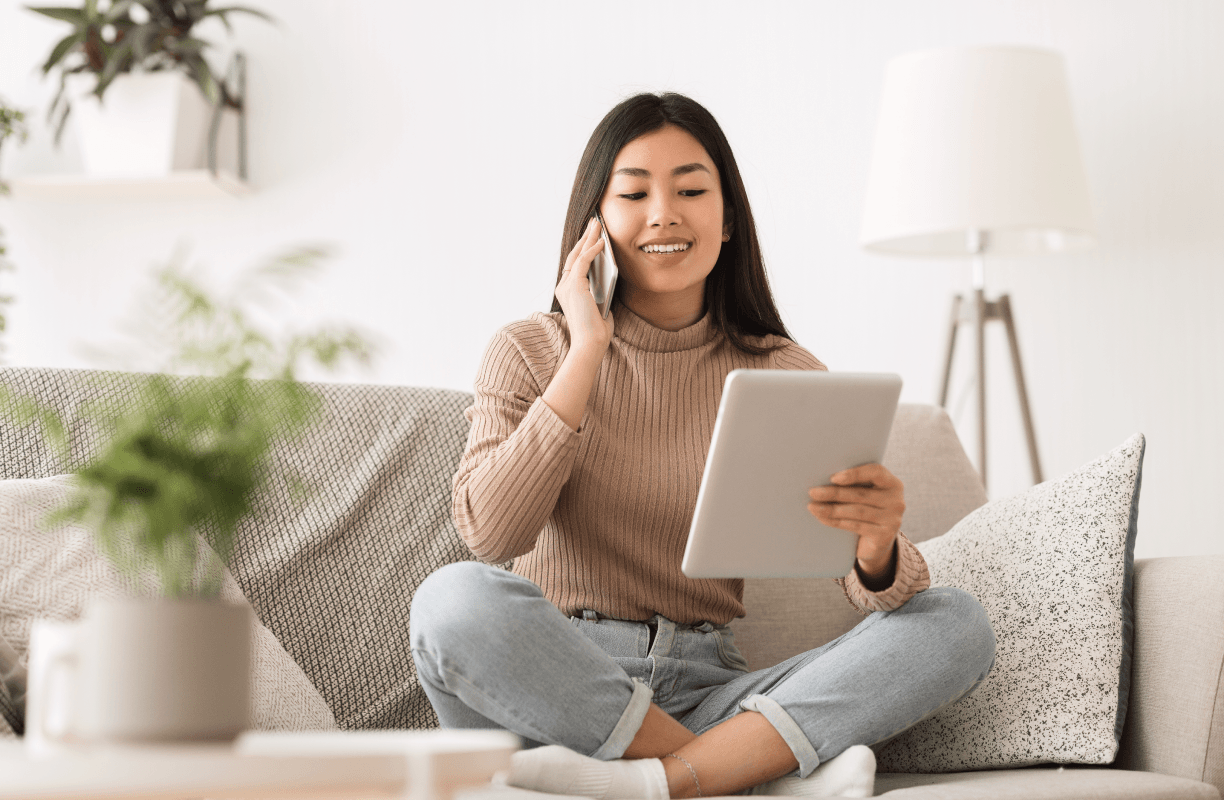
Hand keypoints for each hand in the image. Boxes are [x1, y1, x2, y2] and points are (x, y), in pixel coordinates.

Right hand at [555, 217, 615, 354]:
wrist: (591, 343)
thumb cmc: (597, 330)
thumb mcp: (599, 304)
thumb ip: (599, 290)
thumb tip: (608, 276)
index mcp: (568, 291)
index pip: (575, 264)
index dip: (584, 248)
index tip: (593, 235)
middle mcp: (564, 286)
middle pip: (574, 254)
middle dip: (585, 237)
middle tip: (594, 222)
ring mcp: (567, 286)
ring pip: (578, 254)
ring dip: (589, 238)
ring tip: (597, 224)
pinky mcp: (575, 286)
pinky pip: (583, 262)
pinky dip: (592, 250)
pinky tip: (601, 242)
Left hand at [808, 464, 904, 581]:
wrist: (875, 544)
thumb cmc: (865, 510)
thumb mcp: (864, 495)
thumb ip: (853, 485)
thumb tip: (823, 478)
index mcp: (892, 484)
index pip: (876, 472)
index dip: (855, 474)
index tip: (833, 478)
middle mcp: (897, 501)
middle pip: (861, 494)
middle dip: (833, 493)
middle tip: (812, 492)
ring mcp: (892, 520)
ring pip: (856, 511)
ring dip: (831, 508)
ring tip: (812, 506)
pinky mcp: (884, 536)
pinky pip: (855, 526)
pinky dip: (836, 521)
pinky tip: (822, 518)